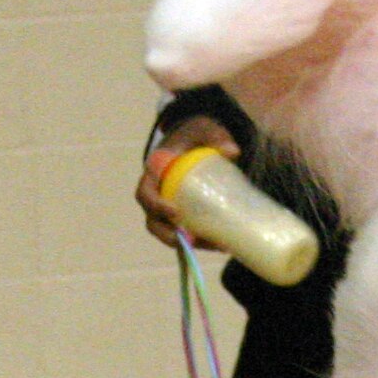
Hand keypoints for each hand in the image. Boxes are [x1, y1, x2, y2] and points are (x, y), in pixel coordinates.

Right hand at [136, 115, 239, 249]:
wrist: (201, 142)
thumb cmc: (197, 136)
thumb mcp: (205, 131)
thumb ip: (216, 137)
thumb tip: (233, 150)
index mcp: (155, 172)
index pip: (145, 193)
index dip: (155, 205)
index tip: (175, 212)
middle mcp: (158, 193)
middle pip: (153, 221)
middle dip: (168, 234)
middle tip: (191, 240)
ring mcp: (169, 208)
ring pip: (169, 233)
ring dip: (187, 244)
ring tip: (213, 246)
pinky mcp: (184, 217)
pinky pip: (187, 235)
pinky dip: (202, 243)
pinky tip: (222, 245)